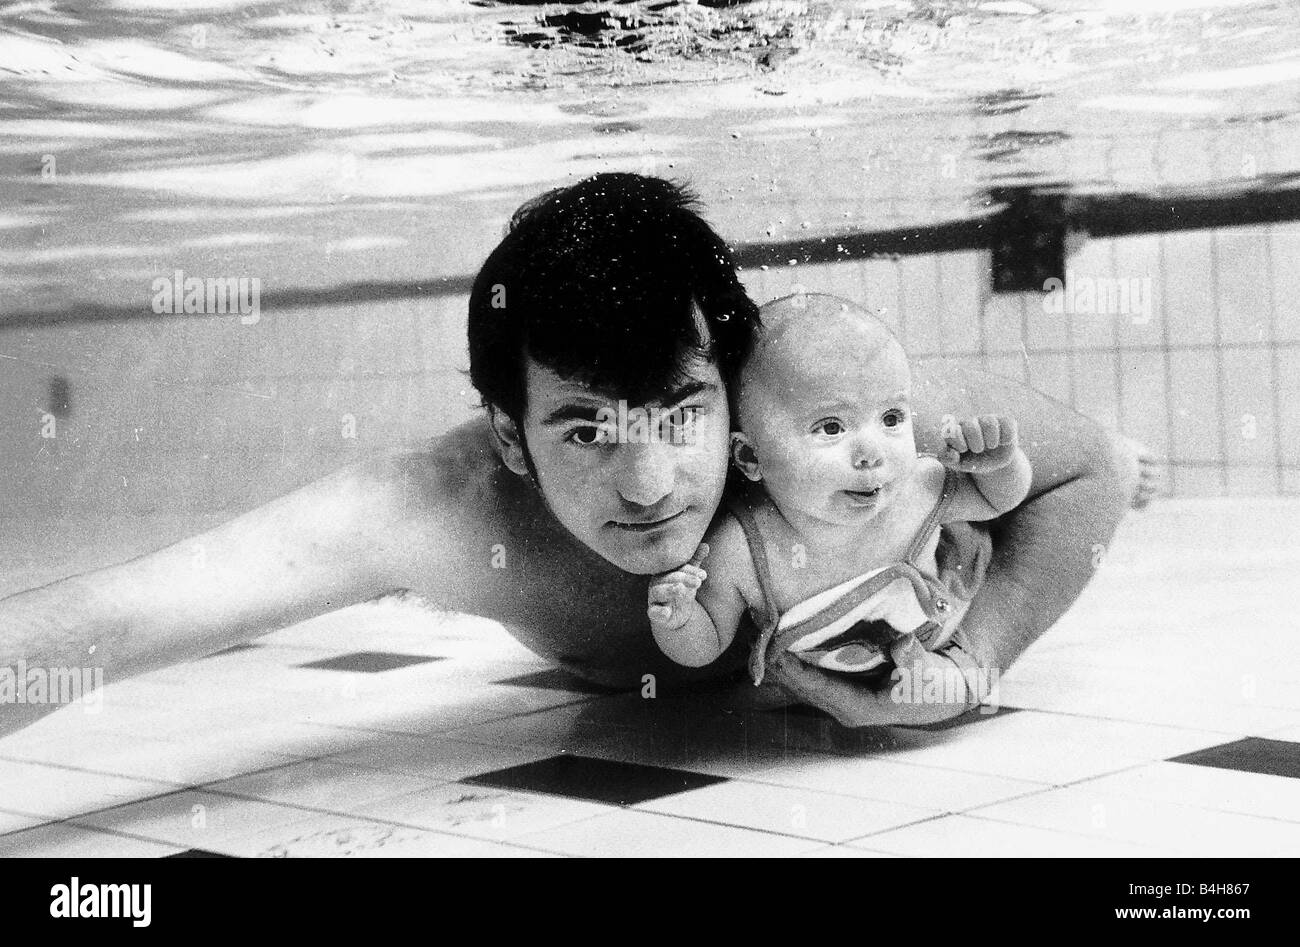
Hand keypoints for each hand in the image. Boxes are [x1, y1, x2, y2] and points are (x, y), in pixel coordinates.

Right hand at [647, 543, 708, 631]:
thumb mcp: (689, 576)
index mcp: (665, 571)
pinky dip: (659, 612)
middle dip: (684, 579)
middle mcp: (657, 582)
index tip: (704, 575)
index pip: (678, 568)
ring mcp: (654, 597)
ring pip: (659, 592)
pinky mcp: (654, 613)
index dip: (691, 571)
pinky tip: (666, 612)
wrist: (675, 615)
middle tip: (698, 582)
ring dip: (670, 590)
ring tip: (680, 588)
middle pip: (669, 578)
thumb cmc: (681, 590)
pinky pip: (653, 612)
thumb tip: (705, 545)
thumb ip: (695, 561)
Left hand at [764, 632, 985, 726]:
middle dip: (778, 664)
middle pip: (801, 687)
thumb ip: (912, 661)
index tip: (773, 652)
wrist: (946, 692)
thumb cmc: (935, 686)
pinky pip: (811, 675)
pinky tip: (780, 641)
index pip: (817, 689)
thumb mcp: (927, 673)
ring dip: (781, 663)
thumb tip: (903, 646)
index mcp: (859, 708)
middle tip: (757, 636)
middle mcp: (844, 707)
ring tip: (760, 635)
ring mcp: (842, 699)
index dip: (793, 671)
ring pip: (802, 682)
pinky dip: (794, 660)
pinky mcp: (843, 688)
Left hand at [938, 413, 1019, 473]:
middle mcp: (971, 421)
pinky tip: (1003, 442)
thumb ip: (947, 458)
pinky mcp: (1006, 421)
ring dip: (991, 440)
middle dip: (975, 443)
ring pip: (989, 422)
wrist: (994, 464)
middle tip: (978, 449)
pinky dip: (1007, 436)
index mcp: (956, 429)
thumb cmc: (971, 461)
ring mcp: (988, 419)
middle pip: (971, 426)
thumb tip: (952, 453)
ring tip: (990, 446)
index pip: (953, 429)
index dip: (958, 441)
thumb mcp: (957, 463)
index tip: (963, 450)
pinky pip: (1008, 423)